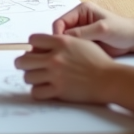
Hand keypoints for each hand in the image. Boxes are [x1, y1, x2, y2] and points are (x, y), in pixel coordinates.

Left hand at [16, 33, 133, 106]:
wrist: (109, 79)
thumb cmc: (98, 60)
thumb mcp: (81, 42)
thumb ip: (62, 41)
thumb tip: (45, 45)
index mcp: (61, 42)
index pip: (33, 40)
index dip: (33, 46)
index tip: (35, 52)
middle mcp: (55, 58)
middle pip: (23, 60)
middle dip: (24, 63)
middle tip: (29, 67)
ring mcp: (55, 75)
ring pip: (27, 77)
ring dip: (31, 78)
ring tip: (38, 79)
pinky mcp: (59, 91)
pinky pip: (36, 92)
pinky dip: (38, 92)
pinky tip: (44, 90)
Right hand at [52, 2, 133, 56]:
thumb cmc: (121, 29)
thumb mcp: (102, 29)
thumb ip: (83, 32)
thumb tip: (64, 38)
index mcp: (81, 11)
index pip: (60, 22)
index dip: (57, 34)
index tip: (58, 47)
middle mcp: (78, 20)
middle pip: (60, 32)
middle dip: (59, 43)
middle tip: (59, 56)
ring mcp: (81, 32)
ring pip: (65, 42)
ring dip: (65, 50)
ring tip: (66, 60)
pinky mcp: (84, 43)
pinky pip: (72, 49)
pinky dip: (71, 55)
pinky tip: (73, 62)